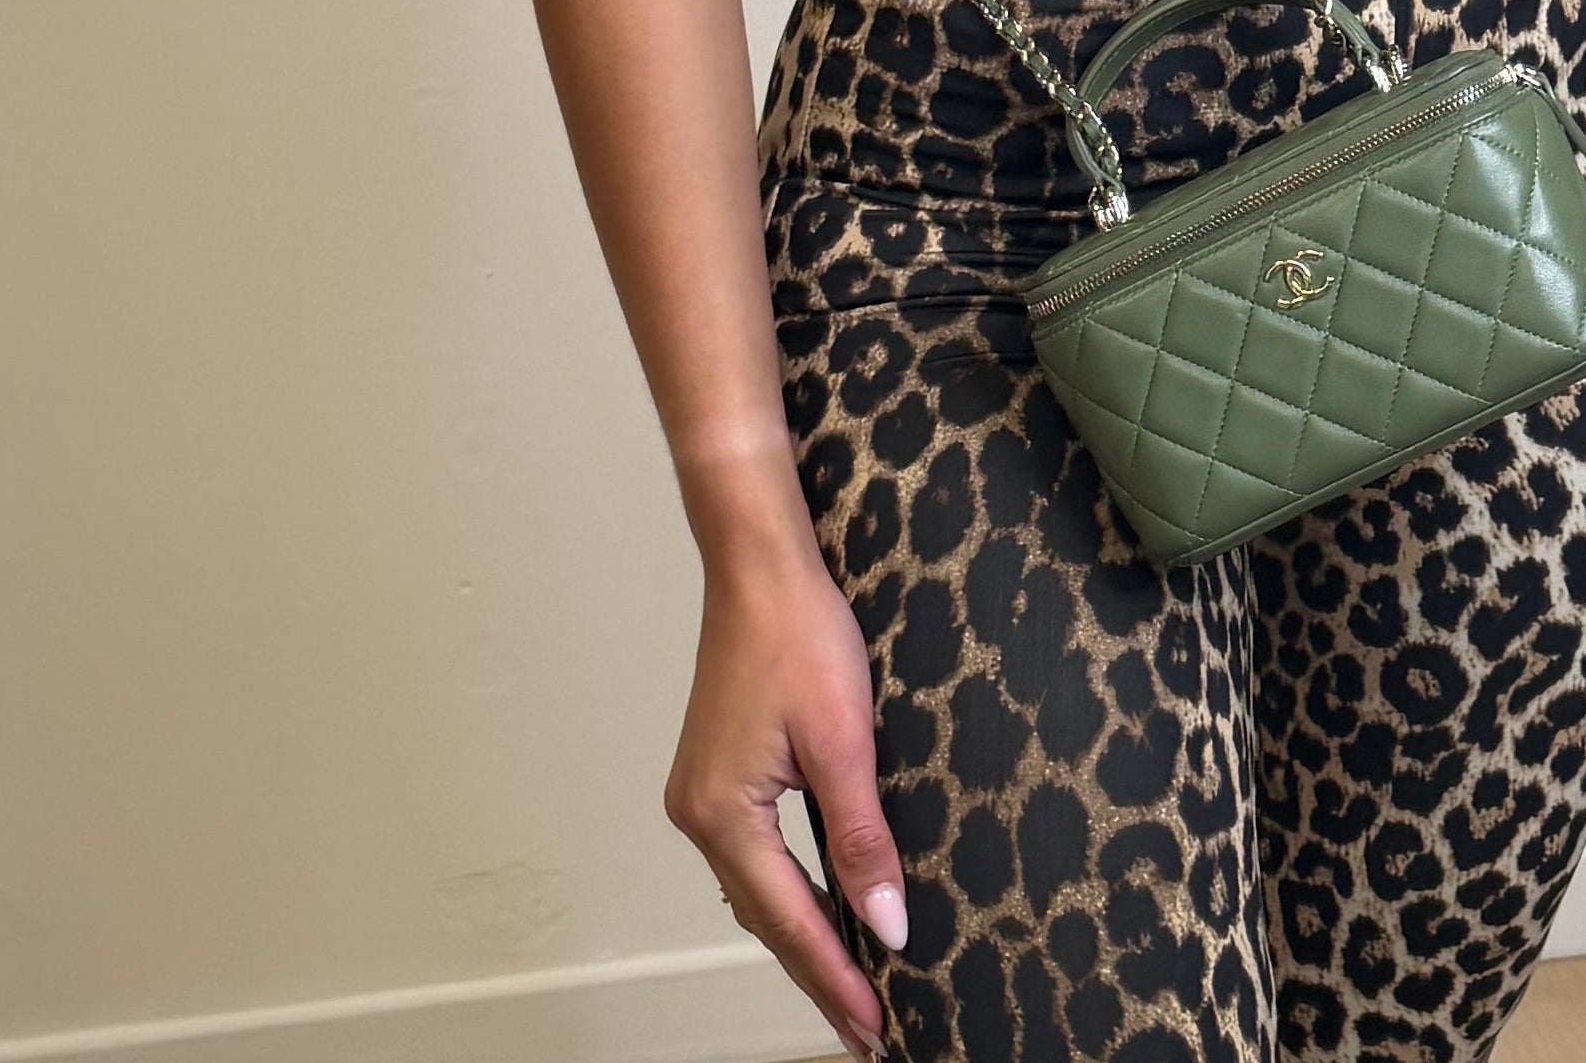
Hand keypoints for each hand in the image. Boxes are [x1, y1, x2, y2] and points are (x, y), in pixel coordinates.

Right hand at [664, 553, 905, 1060]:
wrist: (759, 569)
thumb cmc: (800, 638)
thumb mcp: (845, 744)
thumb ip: (861, 841)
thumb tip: (886, 925)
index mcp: (724, 814)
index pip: (790, 920)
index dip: (836, 977)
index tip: (875, 1028)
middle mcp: (699, 816)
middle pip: (767, 918)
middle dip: (819, 975)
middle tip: (867, 1031)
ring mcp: (702, 797)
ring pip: (759, 892)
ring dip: (804, 939)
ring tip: (853, 988)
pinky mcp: (717, 778)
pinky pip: (755, 859)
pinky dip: (790, 896)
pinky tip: (820, 914)